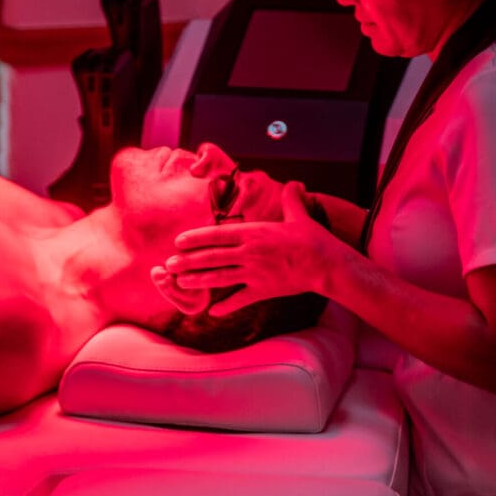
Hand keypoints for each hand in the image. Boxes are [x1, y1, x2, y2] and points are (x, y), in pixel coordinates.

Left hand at [162, 182, 331, 316]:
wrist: (326, 265)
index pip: (217, 234)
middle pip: (212, 257)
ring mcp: (255, 273)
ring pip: (220, 278)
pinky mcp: (263, 290)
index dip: (196, 238)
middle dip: (188, 261)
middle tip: (169, 265)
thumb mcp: (299, 215)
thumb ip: (291, 198)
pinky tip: (213, 312)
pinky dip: (226, 307)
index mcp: (254, 232)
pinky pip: (240, 300)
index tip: (179, 241)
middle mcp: (250, 253)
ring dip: (198, 281)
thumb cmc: (312, 238)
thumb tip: (297, 183)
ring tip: (181, 284)